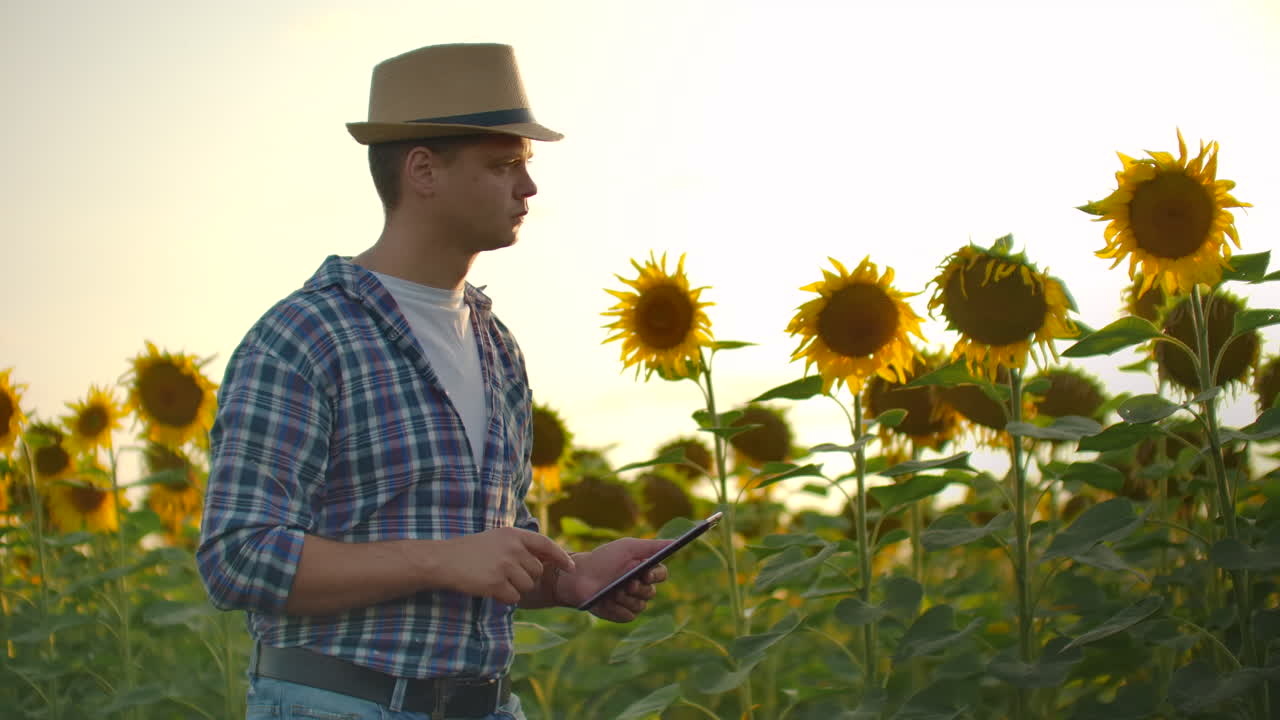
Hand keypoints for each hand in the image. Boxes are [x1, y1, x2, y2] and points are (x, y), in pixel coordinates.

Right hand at [432, 528, 574, 604]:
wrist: (444, 560)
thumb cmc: (470, 551)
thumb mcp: (497, 539)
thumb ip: (520, 546)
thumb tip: (544, 561)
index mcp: (514, 534)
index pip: (546, 544)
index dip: (561, 557)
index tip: (571, 567)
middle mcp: (513, 548)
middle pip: (537, 571)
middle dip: (526, 578)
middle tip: (505, 575)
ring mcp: (505, 565)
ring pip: (527, 586)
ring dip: (515, 588)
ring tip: (495, 580)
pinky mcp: (496, 583)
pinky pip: (514, 597)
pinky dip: (504, 598)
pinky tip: (490, 589)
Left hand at [557, 538, 670, 621]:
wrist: (579, 577)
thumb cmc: (602, 559)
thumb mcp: (627, 548)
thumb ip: (651, 546)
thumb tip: (674, 542)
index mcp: (644, 569)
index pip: (661, 574)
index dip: (656, 575)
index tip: (646, 573)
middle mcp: (640, 586)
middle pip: (652, 592)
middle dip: (638, 588)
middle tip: (626, 583)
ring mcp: (631, 601)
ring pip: (640, 605)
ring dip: (625, 598)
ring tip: (611, 591)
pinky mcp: (621, 614)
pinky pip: (629, 615)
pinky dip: (617, 608)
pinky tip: (607, 601)